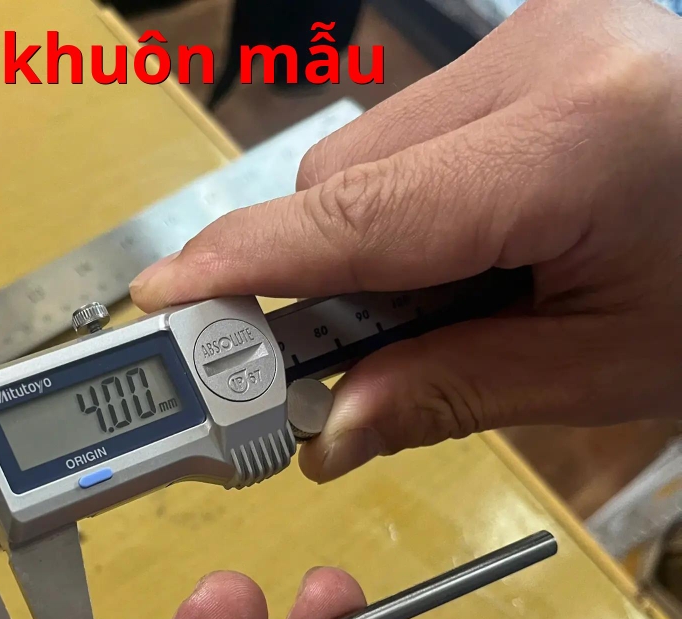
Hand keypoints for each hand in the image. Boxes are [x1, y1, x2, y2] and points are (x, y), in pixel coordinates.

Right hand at [129, 0, 681, 481]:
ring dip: (368, 251)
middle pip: (343, 180)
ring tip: (449, 305)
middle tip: (343, 373)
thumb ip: (451, 393)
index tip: (162, 304)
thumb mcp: (602, 369)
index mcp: (575, 141)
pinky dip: (407, 213)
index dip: (244, 266)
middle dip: (321, 283)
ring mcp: (534, 37)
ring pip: (365, 158)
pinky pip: (410, 137)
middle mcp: (542, 58)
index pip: (358, 212)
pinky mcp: (530, 45)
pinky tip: (471, 251)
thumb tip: (327, 433)